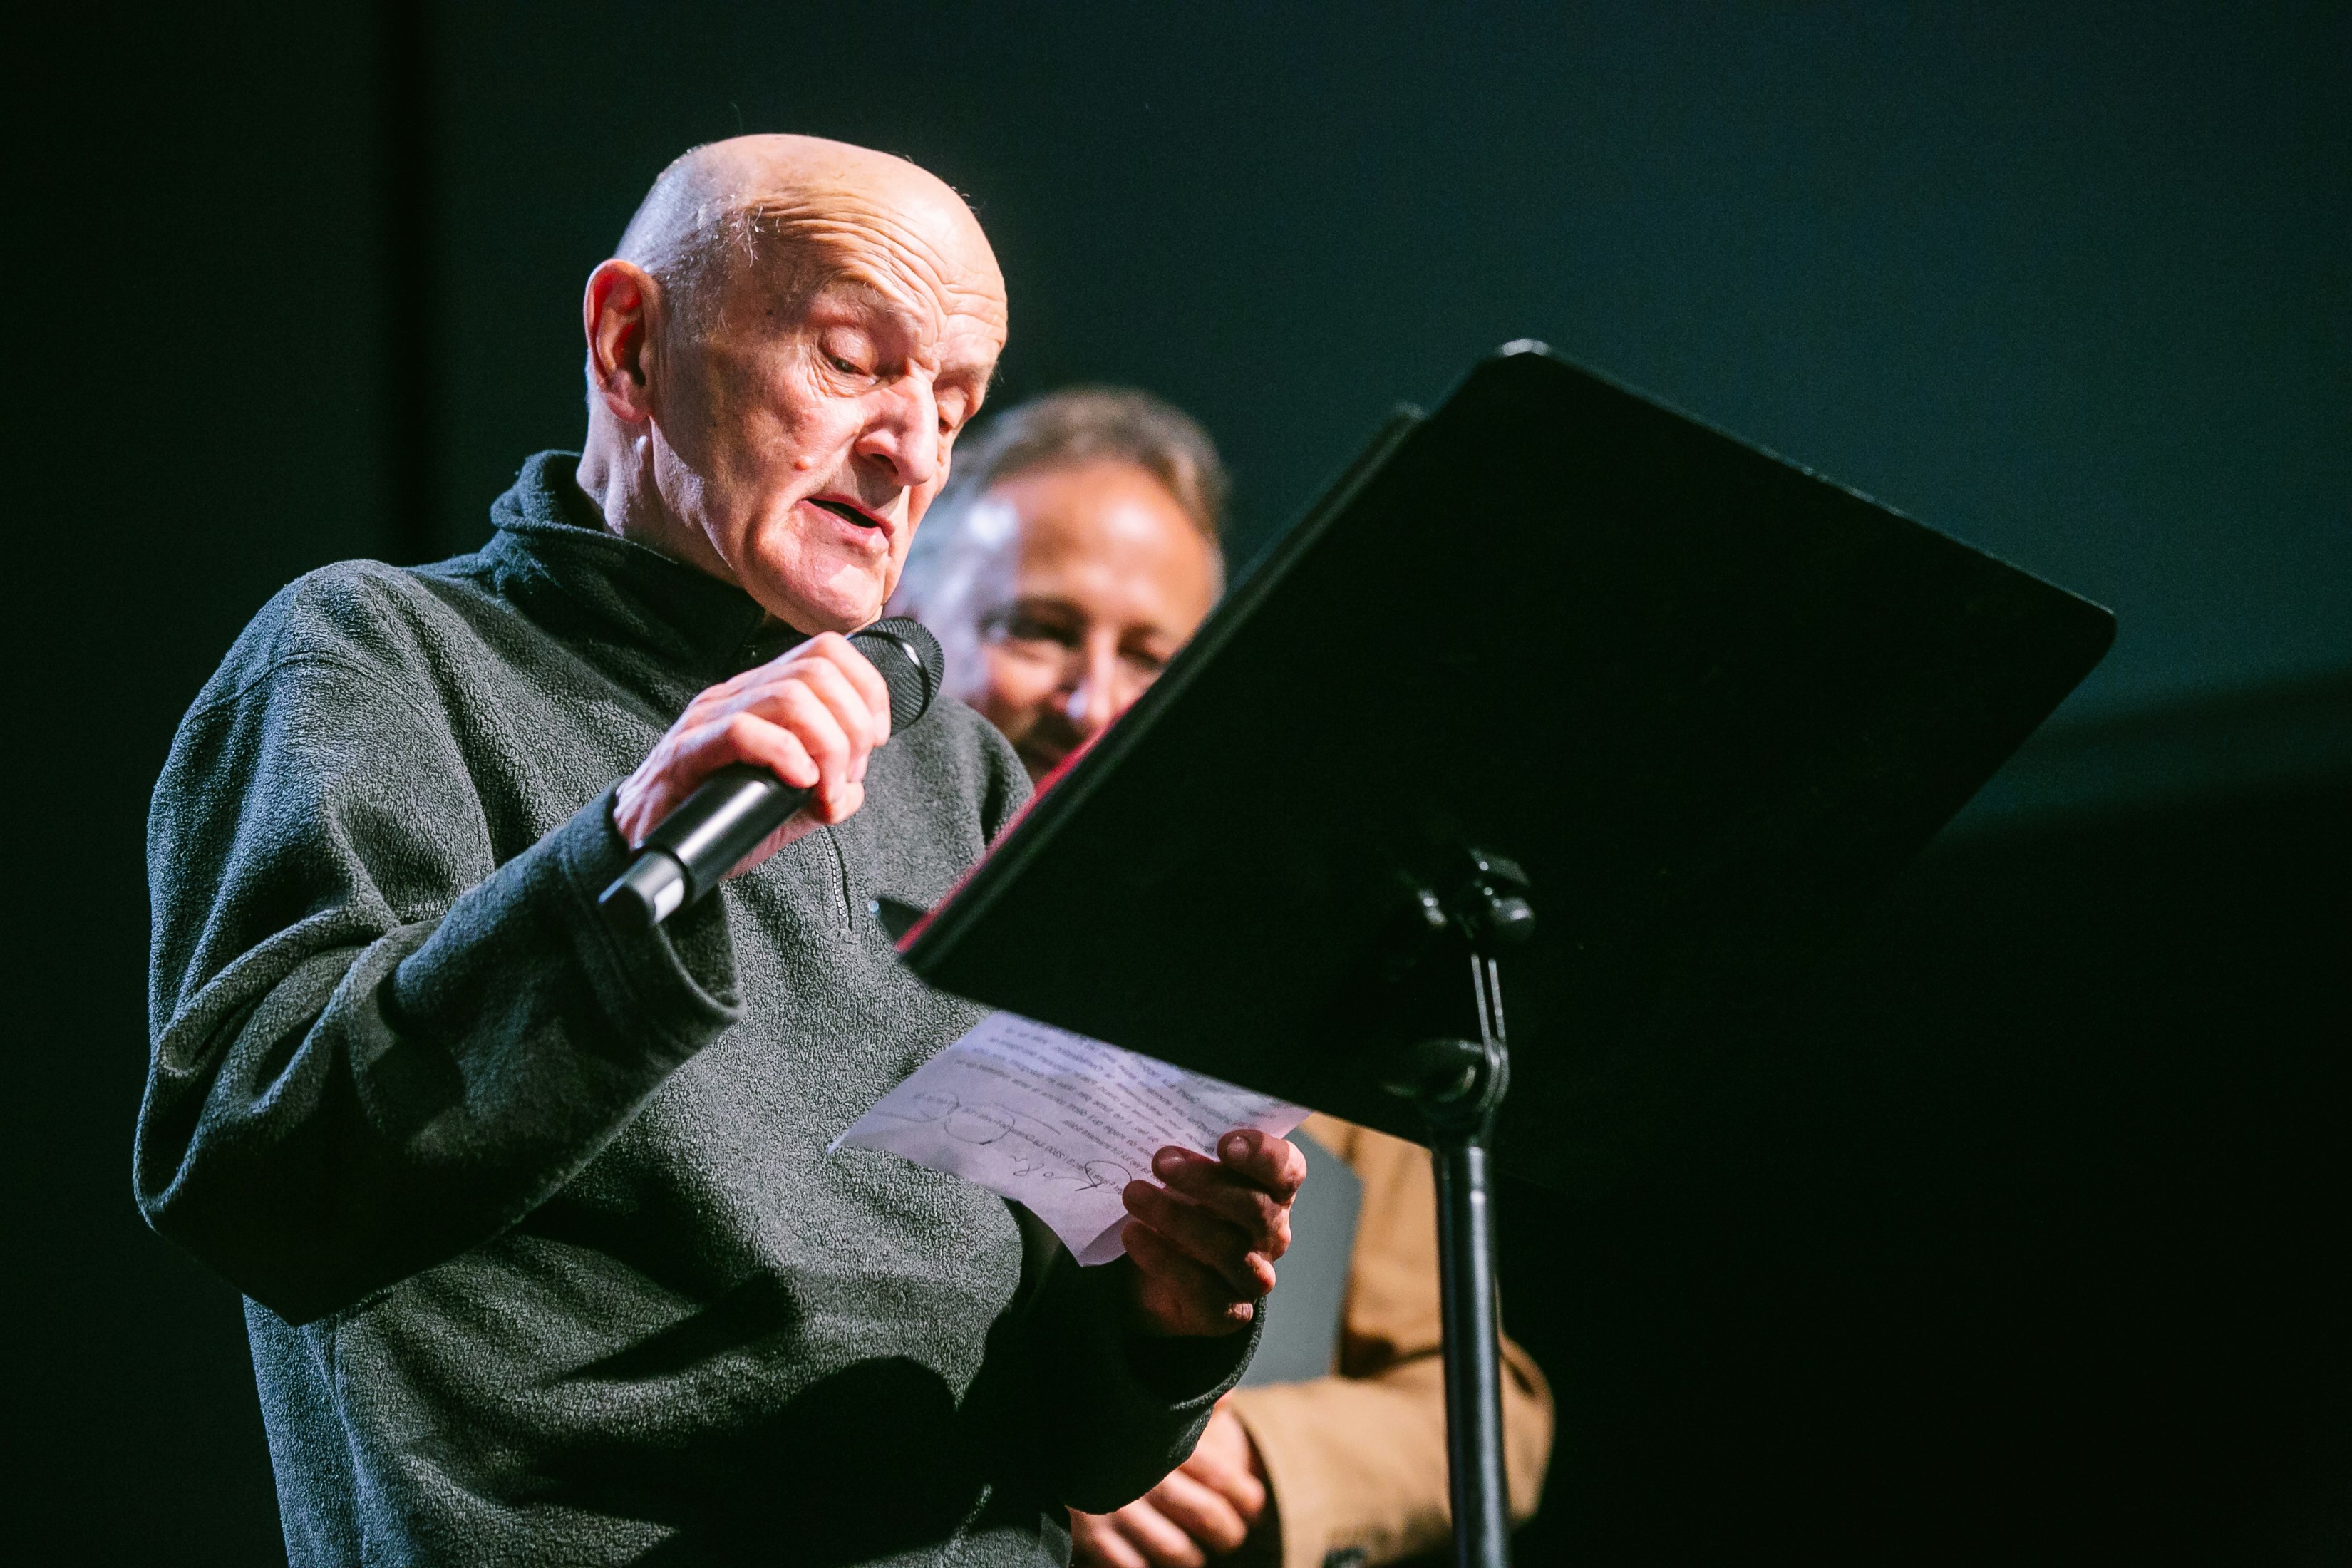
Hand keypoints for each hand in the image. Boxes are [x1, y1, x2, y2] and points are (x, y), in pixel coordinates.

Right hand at [612, 632, 891, 874]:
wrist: (649, 845)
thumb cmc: (715, 816)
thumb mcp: (785, 801)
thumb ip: (823, 790)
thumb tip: (853, 791)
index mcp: (762, 693)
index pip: (828, 651)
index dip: (867, 688)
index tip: (876, 738)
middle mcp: (737, 694)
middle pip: (818, 670)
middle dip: (854, 725)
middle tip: (849, 773)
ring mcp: (710, 718)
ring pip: (791, 698)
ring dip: (829, 746)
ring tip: (825, 789)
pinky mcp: (687, 750)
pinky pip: (744, 731)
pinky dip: (787, 756)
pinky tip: (800, 783)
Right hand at [1069, 1403, 1269, 1567]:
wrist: (1040, 1437)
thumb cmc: (1106, 1425)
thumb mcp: (1146, 1407)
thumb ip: (1188, 1406)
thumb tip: (1228, 1397)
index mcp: (1159, 1441)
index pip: (1222, 1476)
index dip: (1247, 1497)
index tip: (1254, 1504)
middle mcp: (1140, 1476)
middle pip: (1207, 1516)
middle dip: (1228, 1532)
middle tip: (1232, 1534)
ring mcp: (1114, 1510)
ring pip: (1176, 1550)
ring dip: (1192, 1557)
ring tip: (1195, 1554)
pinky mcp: (1090, 1537)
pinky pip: (1133, 1567)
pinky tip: (1155, 1562)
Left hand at [1123, 1129, 1305, 1337]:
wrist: (1155, 1264)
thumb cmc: (1178, 1200)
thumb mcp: (1184, 1170)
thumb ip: (1187, 1150)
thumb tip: (1154, 1123)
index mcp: (1273, 1189)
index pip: (1288, 1169)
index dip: (1264, 1155)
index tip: (1224, 1143)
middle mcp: (1273, 1233)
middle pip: (1255, 1208)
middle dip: (1205, 1182)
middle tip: (1160, 1161)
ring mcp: (1253, 1275)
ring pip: (1229, 1249)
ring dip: (1176, 1219)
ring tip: (1133, 1194)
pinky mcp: (1228, 1312)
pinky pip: (1204, 1291)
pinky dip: (1164, 1260)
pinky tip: (1133, 1236)